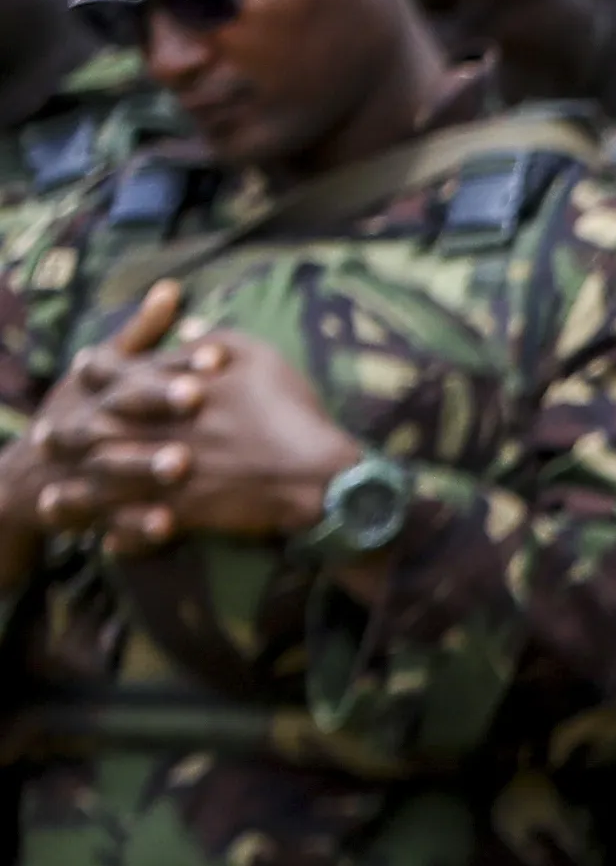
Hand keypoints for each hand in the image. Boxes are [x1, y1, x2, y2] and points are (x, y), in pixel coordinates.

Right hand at [0, 283, 174, 564]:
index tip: (216, 354)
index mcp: (99, 388)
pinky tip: (167, 527)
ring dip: (144, 465)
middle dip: (156, 402)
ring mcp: (82, 466)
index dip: (175, 361)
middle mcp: (88, 422)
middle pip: (121, 409)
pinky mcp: (83, 510)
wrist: (30, 475)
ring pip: (112, 464)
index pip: (139, 368)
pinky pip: (110, 520)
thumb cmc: (84, 413)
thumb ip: (140, 336)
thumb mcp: (104, 373)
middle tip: (198, 398)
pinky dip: (135, 526)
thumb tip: (171, 288)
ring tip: (182, 466)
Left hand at [68, 318, 357, 553]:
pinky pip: (135, 522)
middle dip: (67, 433)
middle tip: (45, 437)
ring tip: (55, 496)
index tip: (82, 368)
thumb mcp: (260, 356)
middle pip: (94, 428)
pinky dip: (118, 531)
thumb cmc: (293, 412)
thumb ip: (214, 338)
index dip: (94, 370)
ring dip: (77, 489)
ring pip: (105, 480)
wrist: (320, 475)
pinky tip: (105, 536)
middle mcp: (159, 429)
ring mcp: (166, 472)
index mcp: (171, 390)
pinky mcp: (182, 510)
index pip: (114, 373)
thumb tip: (185, 329)